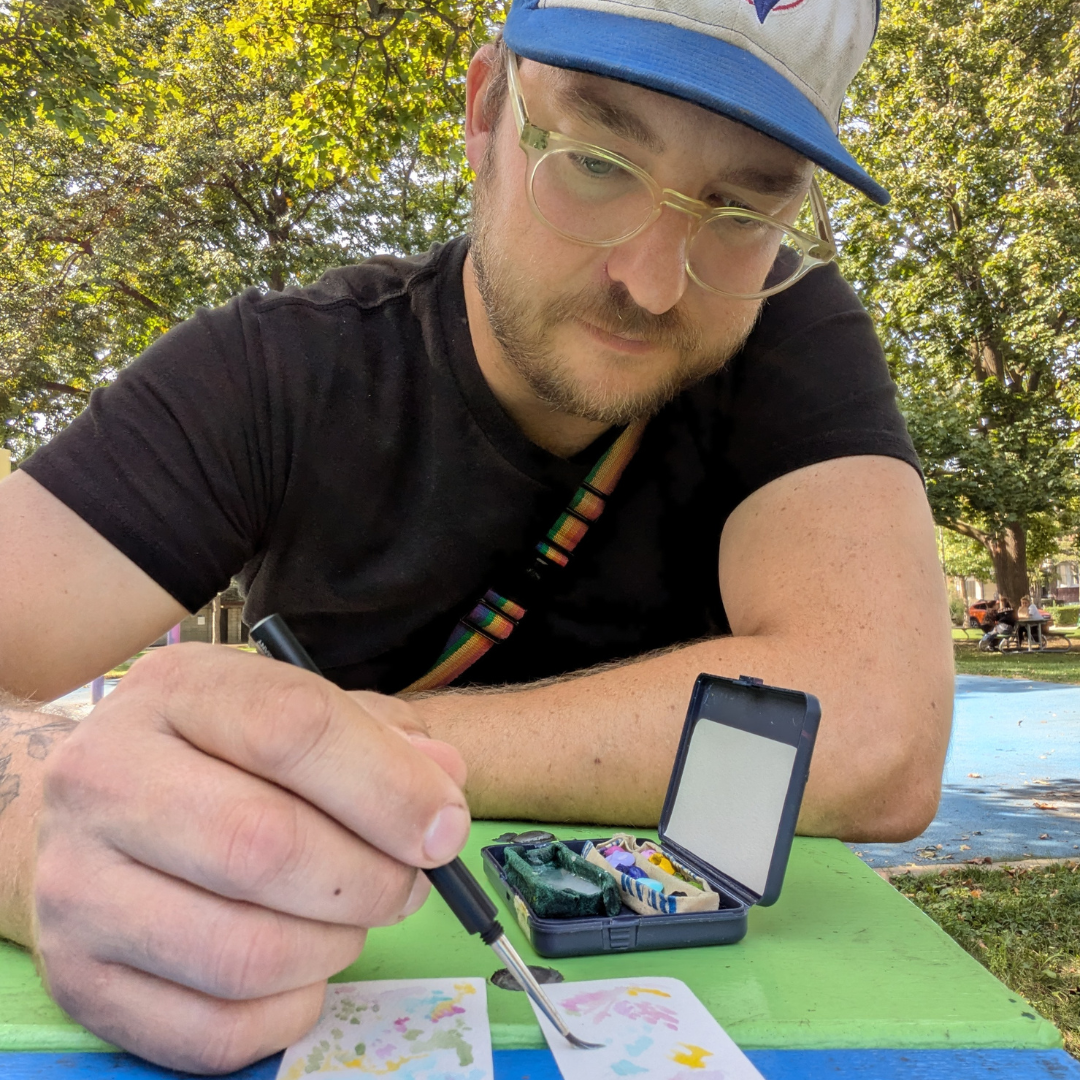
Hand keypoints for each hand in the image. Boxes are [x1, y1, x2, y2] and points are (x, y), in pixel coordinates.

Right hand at [33, 644, 468, 1072]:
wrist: (88, 807)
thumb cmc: (216, 752)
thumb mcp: (293, 707)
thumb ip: (380, 735)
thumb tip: (445, 783)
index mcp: (173, 690)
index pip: (292, 728)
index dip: (390, 787)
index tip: (445, 828)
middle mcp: (105, 778)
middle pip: (266, 845)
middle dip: (373, 879)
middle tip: (410, 883)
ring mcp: (76, 886)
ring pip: (244, 952)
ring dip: (335, 946)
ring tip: (353, 918)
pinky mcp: (79, 979)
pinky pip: (213, 1031)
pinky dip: (290, 1009)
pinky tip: (303, 969)